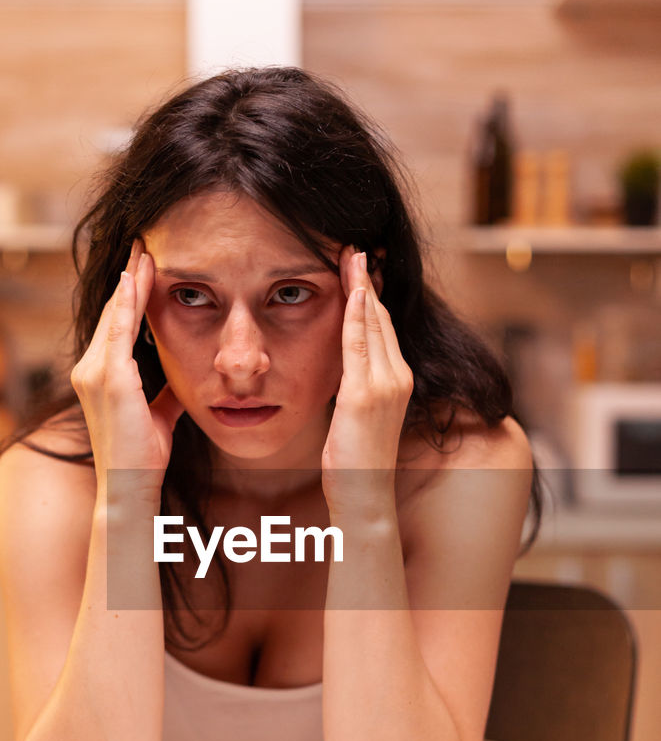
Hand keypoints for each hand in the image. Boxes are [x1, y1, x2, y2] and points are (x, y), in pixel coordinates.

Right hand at [70, 239, 183, 503]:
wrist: (129, 484)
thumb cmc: (143, 456)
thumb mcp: (158, 414)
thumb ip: (165, 393)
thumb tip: (183, 379)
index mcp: (99, 375)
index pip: (116, 323)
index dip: (131, 293)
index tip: (144, 265)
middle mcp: (89, 369)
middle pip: (112, 311)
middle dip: (130, 276)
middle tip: (145, 243)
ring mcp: (94, 373)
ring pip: (114, 314)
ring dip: (131, 280)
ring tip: (145, 250)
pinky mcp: (109, 379)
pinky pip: (118, 331)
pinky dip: (127, 303)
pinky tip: (136, 278)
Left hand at [321, 247, 413, 518]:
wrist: (364, 494)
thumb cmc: (355, 462)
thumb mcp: (355, 416)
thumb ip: (354, 388)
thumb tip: (343, 371)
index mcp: (397, 381)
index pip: (382, 327)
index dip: (371, 295)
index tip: (360, 266)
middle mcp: (398, 377)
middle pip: (381, 317)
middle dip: (367, 280)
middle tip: (354, 246)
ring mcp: (385, 385)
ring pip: (374, 323)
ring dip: (362, 285)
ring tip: (351, 254)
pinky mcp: (366, 395)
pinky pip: (360, 344)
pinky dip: (357, 313)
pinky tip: (351, 288)